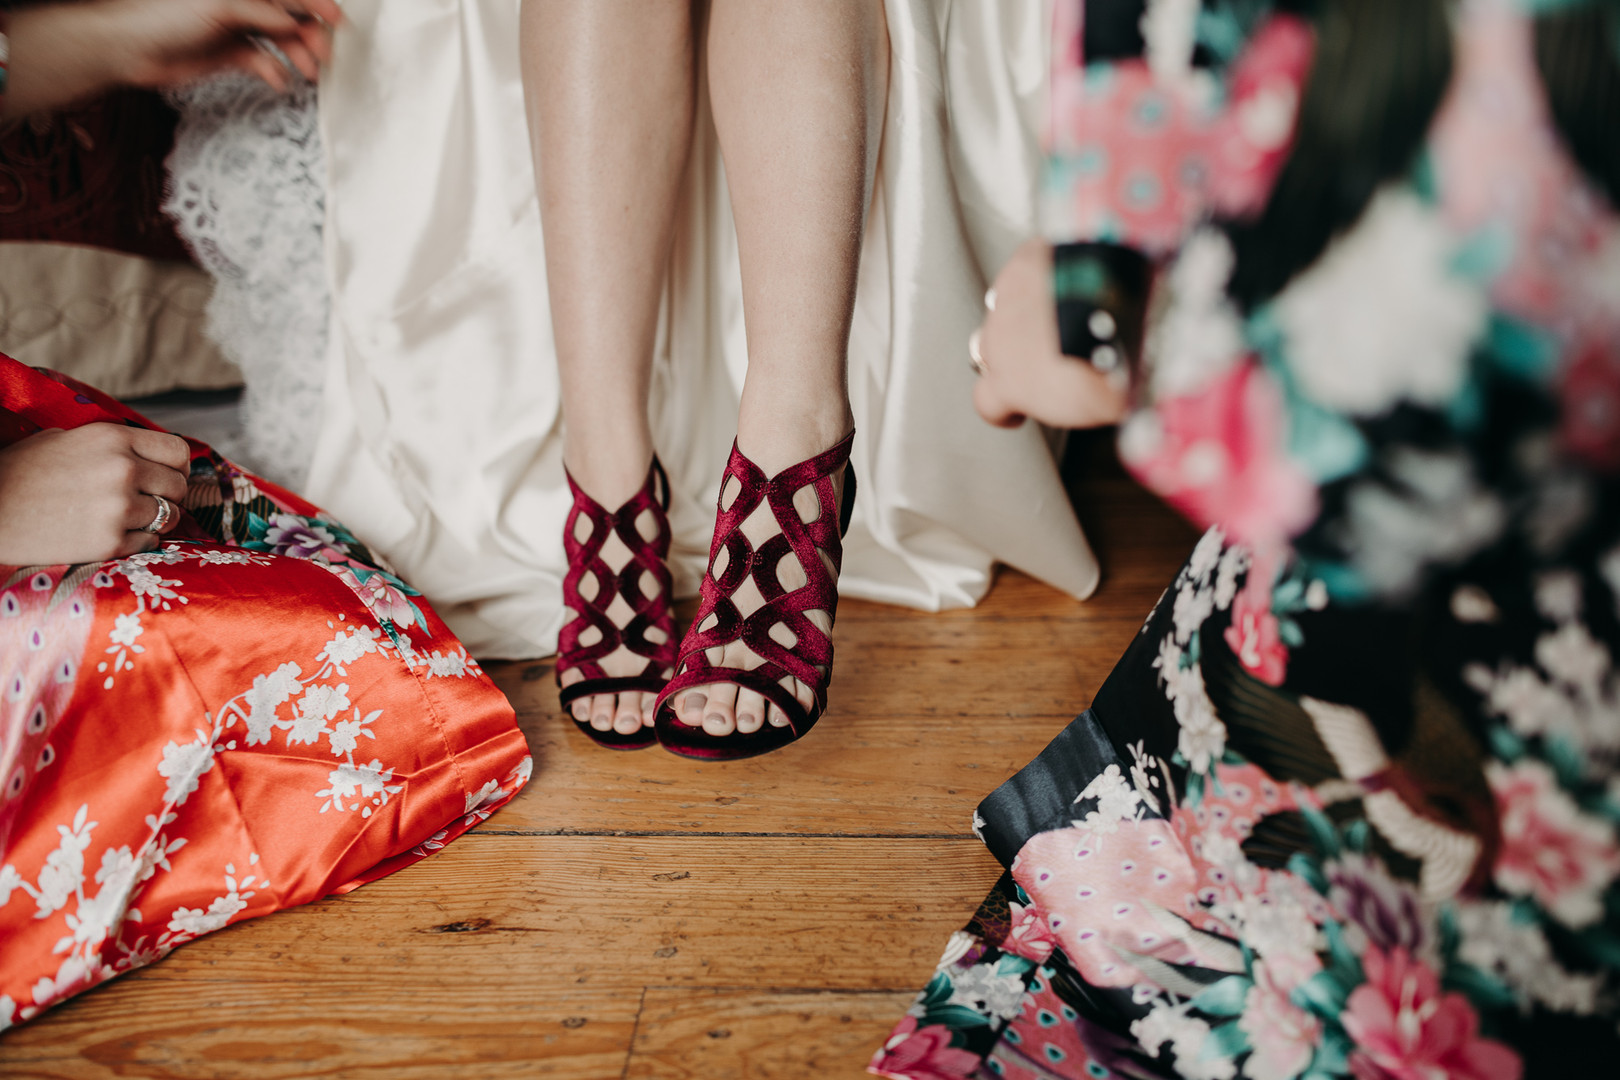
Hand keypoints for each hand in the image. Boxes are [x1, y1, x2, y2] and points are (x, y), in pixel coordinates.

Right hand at [0, 424, 190, 565]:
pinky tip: (112, 536)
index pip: (178, 452)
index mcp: (112, 438)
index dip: (176, 467)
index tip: (166, 476)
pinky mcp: (111, 542)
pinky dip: (138, 542)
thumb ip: (109, 444)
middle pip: (179, 487)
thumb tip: (146, 453)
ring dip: (155, 521)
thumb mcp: (62, 439)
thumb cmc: (19, 473)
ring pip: (170, 517)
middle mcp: (122, 470)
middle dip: (168, 496)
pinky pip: (151, 543)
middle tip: (147, 502)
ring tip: (126, 519)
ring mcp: (119, 508)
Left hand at [103, 0, 345, 91]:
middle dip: (310, 33)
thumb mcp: (221, 7)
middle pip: (289, 15)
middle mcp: (243, 5)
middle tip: (325, 52)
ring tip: (309, 72)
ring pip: (281, 40)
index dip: (314, 3)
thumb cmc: (165, 18)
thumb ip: (262, 12)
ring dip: (298, 55)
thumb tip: (295, 21)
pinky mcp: (232, 55)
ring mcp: (238, 29)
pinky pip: (264, 62)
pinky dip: (274, 71)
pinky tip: (278, 80)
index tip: (336, 18)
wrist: (133, 50)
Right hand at [971, 238, 1129, 429]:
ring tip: (1061, 309)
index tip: (1017, 408)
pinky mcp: (1026, 260)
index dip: (1002, 406)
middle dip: (1013, 353)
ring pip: (1005, 306)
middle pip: (989, 348)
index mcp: (1008, 383)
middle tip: (1046, 352)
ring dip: (1026, 312)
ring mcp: (1008, 297)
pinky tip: (1069, 275)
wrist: (1115, 303)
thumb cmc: (1106, 363)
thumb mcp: (1098, 406)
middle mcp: (998, 340)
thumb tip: (1100, 401)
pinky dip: (1043, 273)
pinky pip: (1027, 267)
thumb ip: (1080, 406)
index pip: (986, 401)